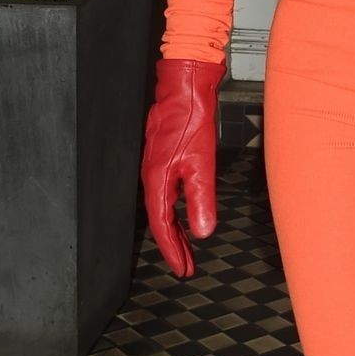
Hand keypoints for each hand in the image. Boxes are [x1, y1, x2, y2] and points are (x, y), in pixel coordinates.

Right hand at [140, 56, 226, 276]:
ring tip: (187, 248)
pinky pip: (166, 192)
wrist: (185, 86)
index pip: (162, 224)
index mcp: (157, 179)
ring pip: (163, 206)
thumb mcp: (201, 164)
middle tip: (186, 266)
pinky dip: (175, 208)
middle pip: (161, 219)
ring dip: (175, 228)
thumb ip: (200, 199)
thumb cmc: (191, 120)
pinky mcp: (164, 155)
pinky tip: (184, 212)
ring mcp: (156, 164)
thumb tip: (202, 232)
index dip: (172, 249)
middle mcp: (152, 174)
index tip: (182, 268)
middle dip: (174, 244)